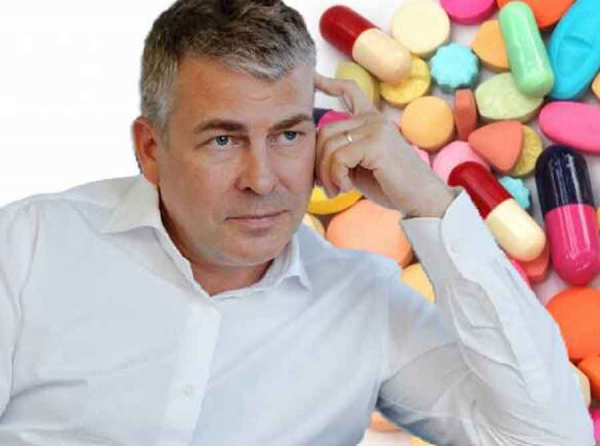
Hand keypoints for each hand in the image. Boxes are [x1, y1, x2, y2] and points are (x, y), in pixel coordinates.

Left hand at [314, 73, 454, 217]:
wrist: (420, 198)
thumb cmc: (390, 184)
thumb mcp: (360, 164)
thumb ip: (342, 151)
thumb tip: (314, 152)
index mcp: (371, 119)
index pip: (350, 90)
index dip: (330, 83)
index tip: (313, 78)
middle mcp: (373, 119)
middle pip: (325, 131)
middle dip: (319, 162)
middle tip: (326, 186)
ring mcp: (375, 128)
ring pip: (330, 147)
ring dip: (327, 174)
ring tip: (336, 190)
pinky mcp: (376, 143)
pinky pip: (339, 158)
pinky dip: (337, 177)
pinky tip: (346, 188)